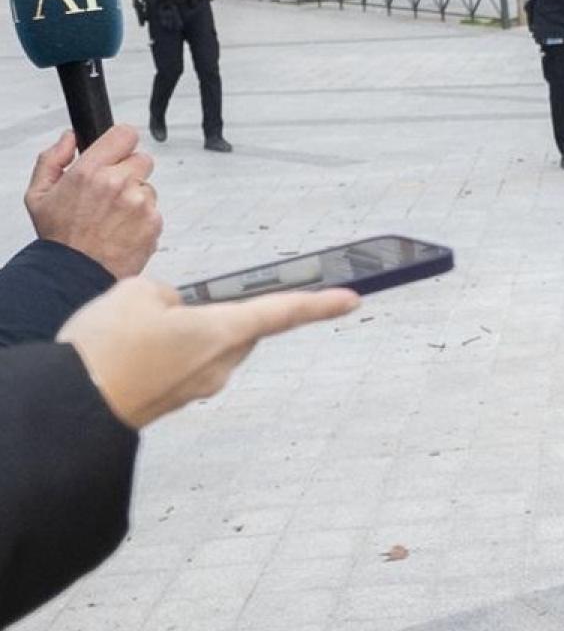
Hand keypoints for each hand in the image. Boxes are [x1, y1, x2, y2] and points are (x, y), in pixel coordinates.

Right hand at [25, 126, 160, 277]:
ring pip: (148, 187)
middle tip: (111, 191)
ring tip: (112, 217)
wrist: (77, 273)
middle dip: (129, 171)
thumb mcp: (38, 195)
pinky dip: (143, 218)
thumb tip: (70, 137)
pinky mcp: (154, 222)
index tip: (117, 151)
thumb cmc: (60, 237)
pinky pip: (154, 210)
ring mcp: (140, 203)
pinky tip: (122, 230)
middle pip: (142, 159)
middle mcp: (118, 184)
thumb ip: (53, 159)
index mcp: (90, 171)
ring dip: (136, 197)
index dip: (122, 142)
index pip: (125, 134)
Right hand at [57, 277, 359, 428]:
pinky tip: (128, 351)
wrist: (71, 410)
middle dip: (211, 309)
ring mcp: (200, 387)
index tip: (353, 298)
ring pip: (206, 343)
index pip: (283, 311)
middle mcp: (221, 364)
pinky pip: (182, 364)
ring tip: (133, 331)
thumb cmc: (106, 349)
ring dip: (181, 331)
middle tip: (162, 307)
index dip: (320, 303)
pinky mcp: (177, 400)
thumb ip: (170, 294)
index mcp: (222, 332)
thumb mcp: (137, 293)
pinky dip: (164, 352)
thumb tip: (175, 311)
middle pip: (237, 325)